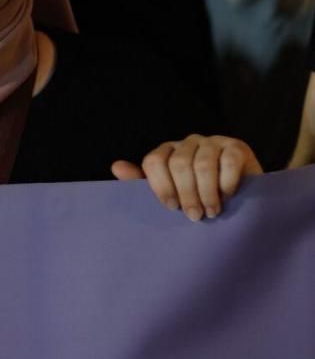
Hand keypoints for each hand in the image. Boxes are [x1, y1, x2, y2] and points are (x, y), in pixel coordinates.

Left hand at [112, 135, 261, 220]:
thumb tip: (116, 167)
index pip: (154, 161)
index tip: (171, 207)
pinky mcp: (236, 147)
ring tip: (211, 212)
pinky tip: (228, 196)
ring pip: (203, 164)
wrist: (241, 197)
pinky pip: (228, 162)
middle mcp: (189, 142)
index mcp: (168, 152)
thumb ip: (144, 183)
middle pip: (179, 164)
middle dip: (186, 194)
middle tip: (194, 216)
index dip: (161, 186)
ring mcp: (213, 142)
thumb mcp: (172, 193)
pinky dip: (226, 183)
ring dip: (207, 193)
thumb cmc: (199, 197)